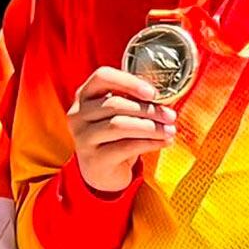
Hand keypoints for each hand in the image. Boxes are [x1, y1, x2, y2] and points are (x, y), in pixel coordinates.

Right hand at [67, 66, 175, 193]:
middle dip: (148, 109)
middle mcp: (78, 114)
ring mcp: (83, 138)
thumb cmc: (115, 135)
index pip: (102, 76)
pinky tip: (164, 142)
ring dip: (151, 127)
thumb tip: (164, 98)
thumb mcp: (119, 113)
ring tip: (170, 130)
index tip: (152, 92)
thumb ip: (133, 100)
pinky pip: (125, 147)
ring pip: (119, 126)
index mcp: (84, 94)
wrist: (102, 172)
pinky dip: (149, 143)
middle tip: (171, 115)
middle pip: (114, 104)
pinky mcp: (94, 160)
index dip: (129, 82)